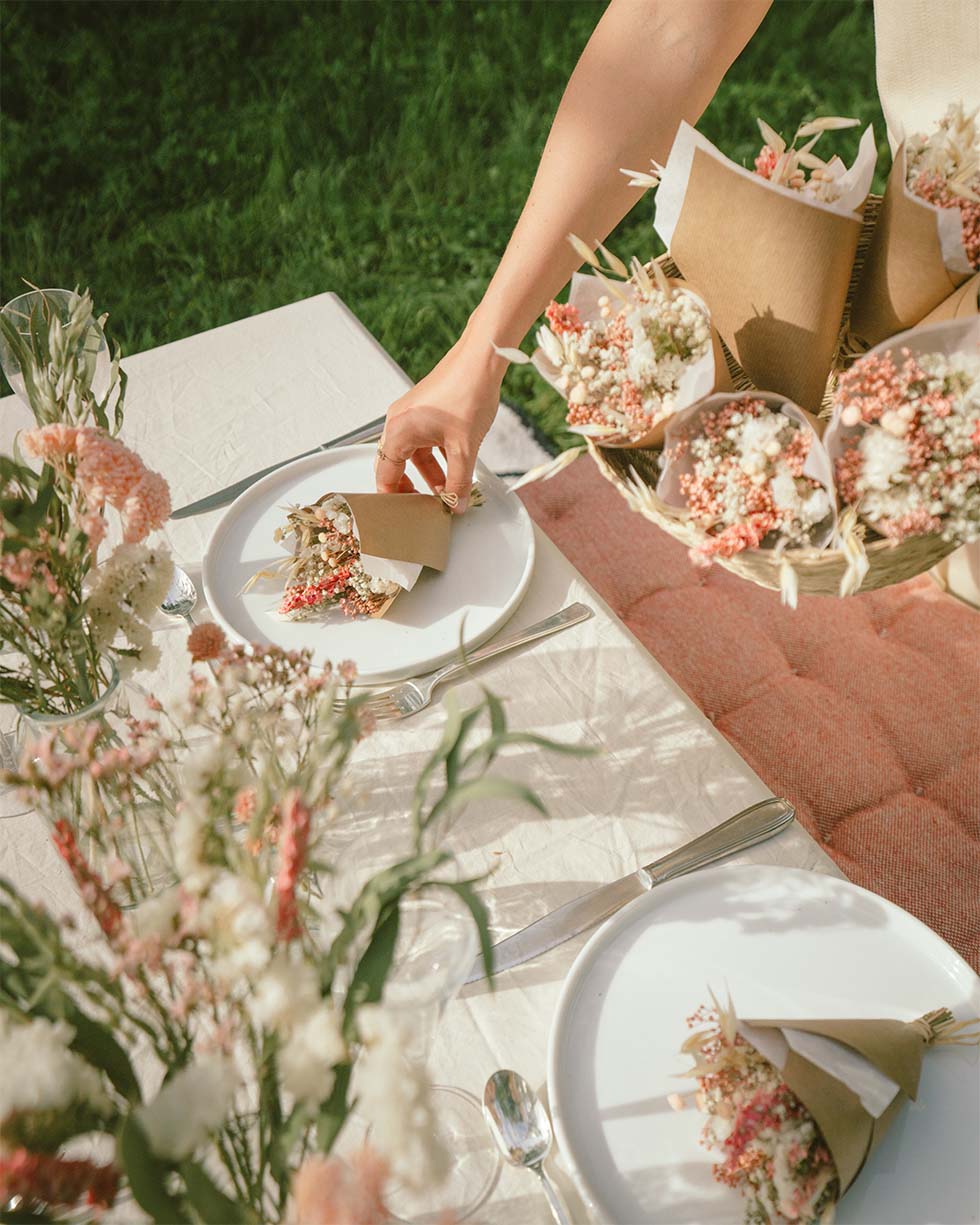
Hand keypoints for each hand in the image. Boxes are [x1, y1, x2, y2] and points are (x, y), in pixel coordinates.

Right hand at [376, 331, 505, 512]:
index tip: (406, 516)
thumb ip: (459, 481)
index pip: (385, 475)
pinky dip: (436, 457)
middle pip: (396, 466)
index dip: (394, 499)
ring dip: (429, 474)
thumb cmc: (468, 393)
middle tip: (425, 509)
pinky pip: (424, 442)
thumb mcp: (465, 447)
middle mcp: (398, 422)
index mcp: (398, 431)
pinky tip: (455, 469)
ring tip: (447, 493)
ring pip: (414, 455)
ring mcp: (410, 415)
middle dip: (412, 489)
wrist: (480, 359)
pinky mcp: (424, 411)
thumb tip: (456, 506)